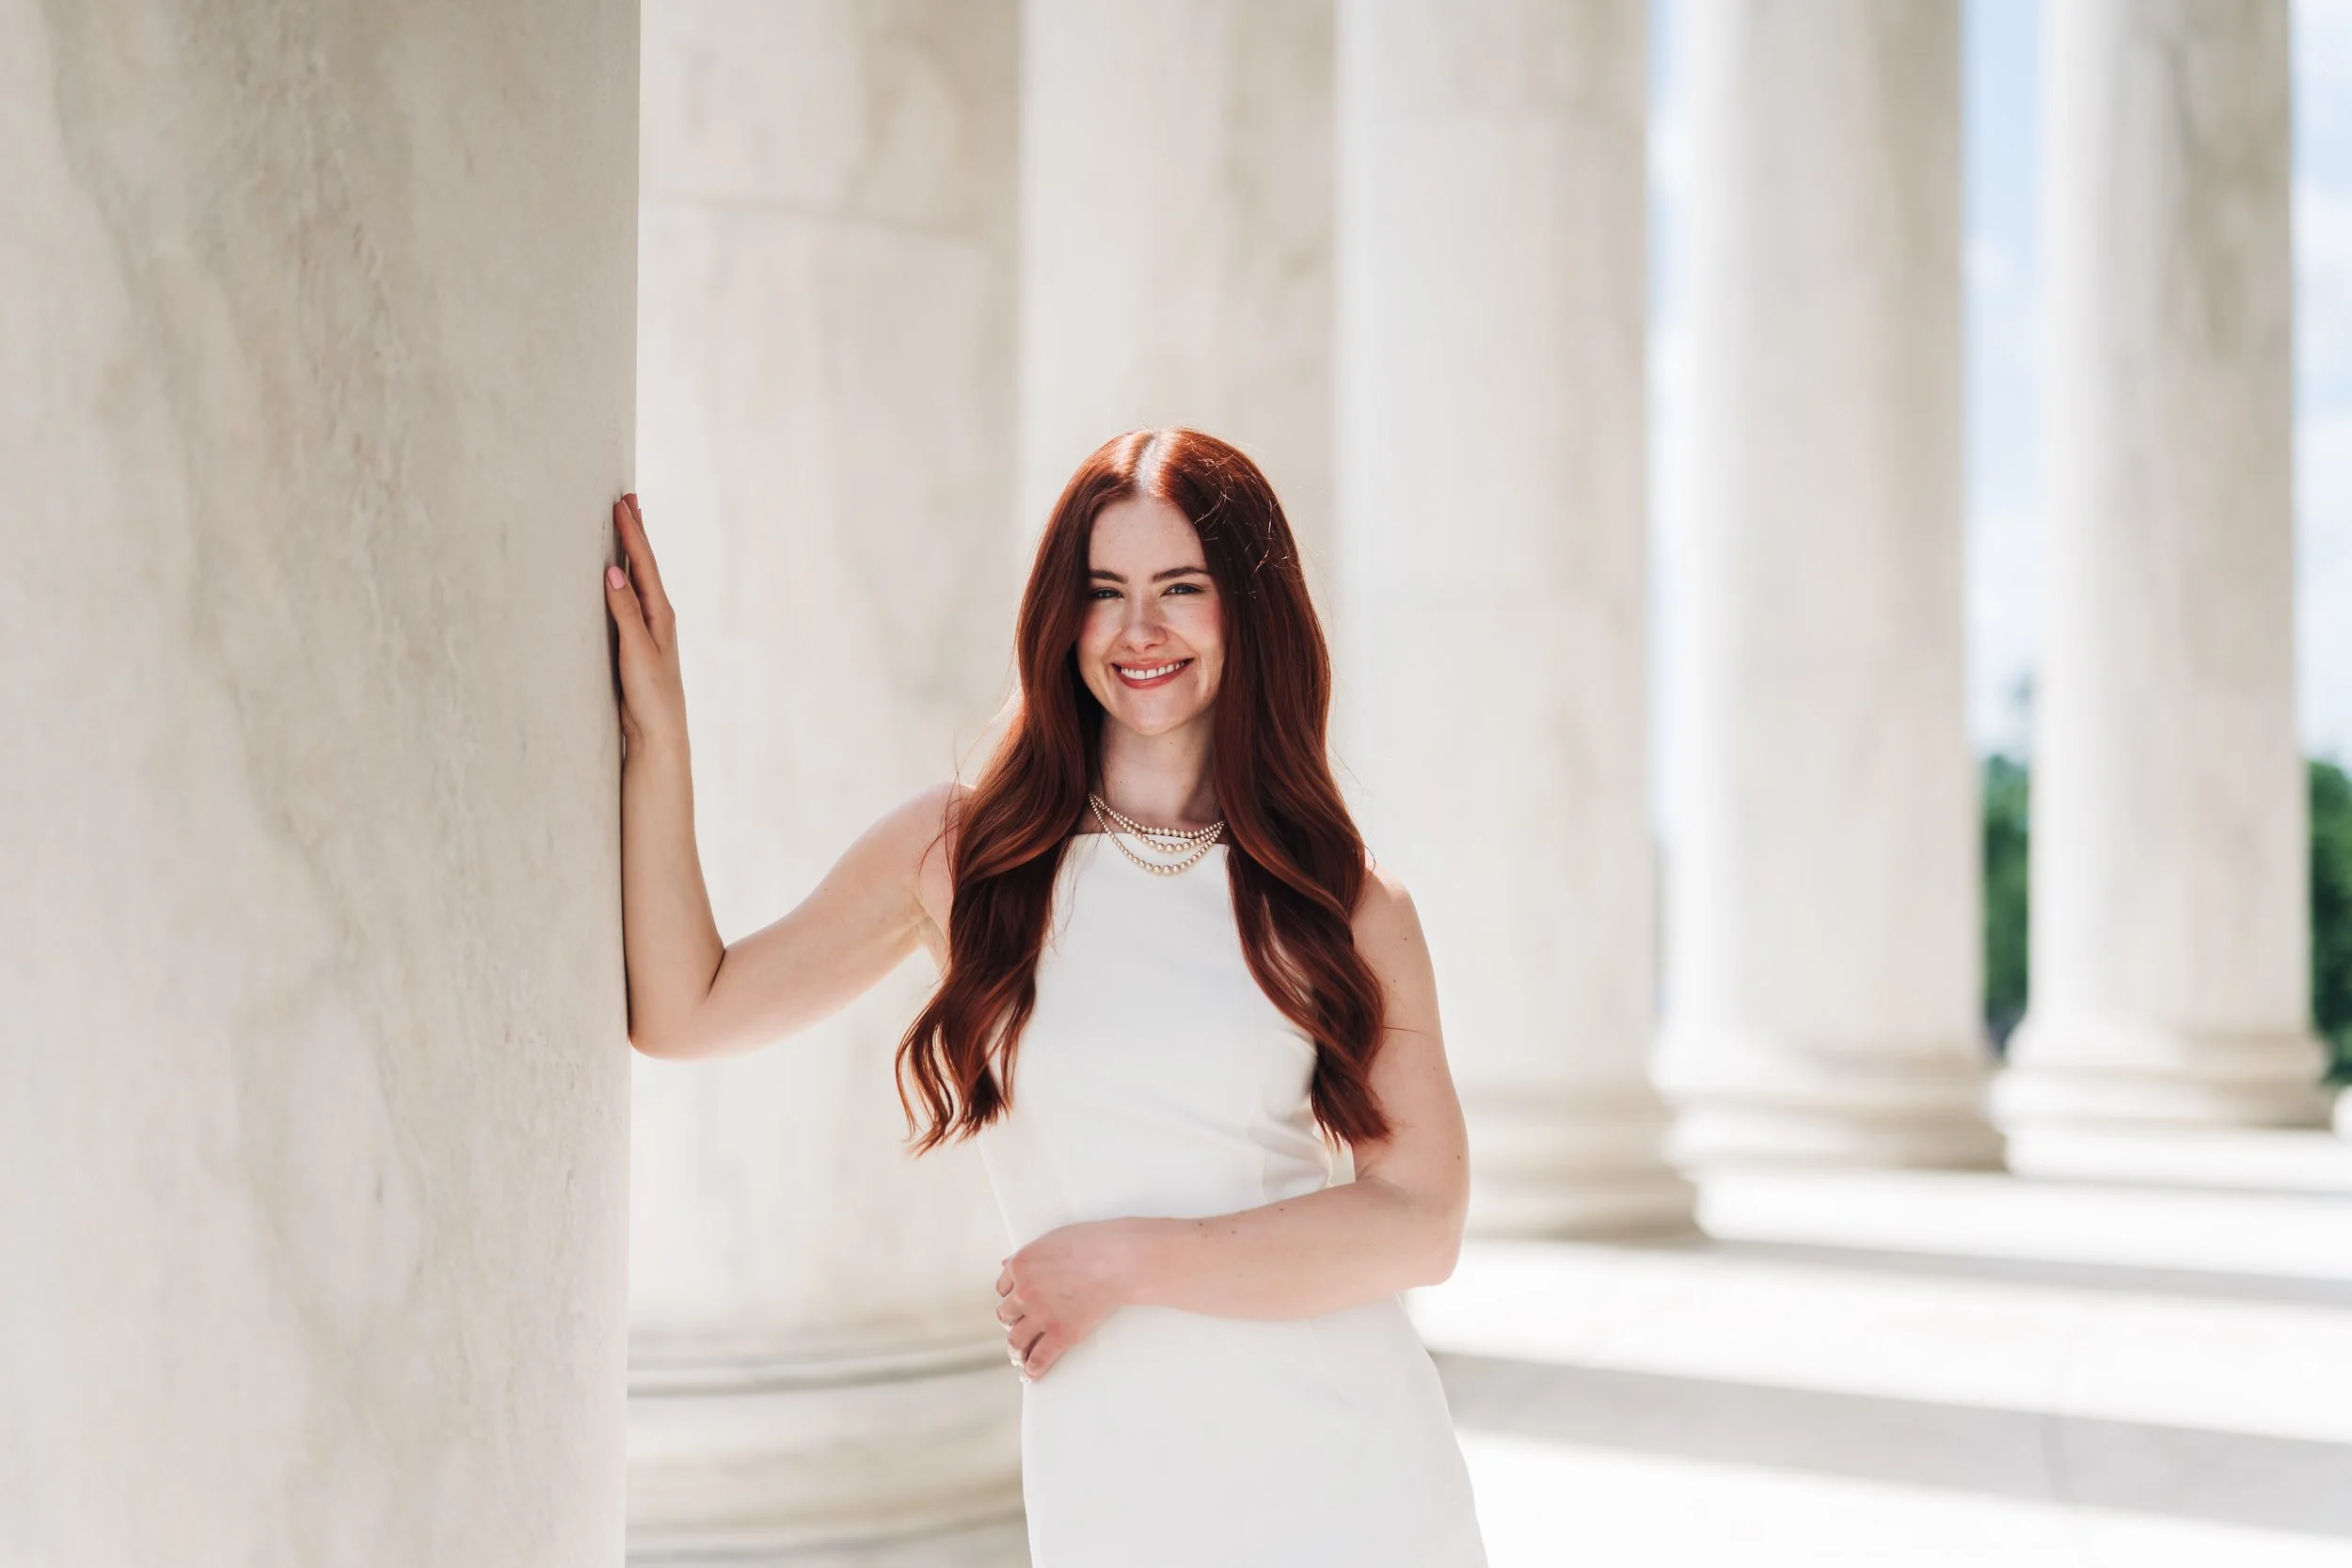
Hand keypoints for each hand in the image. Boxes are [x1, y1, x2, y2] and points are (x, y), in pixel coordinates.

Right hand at [604, 493, 687, 756]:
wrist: (658, 731)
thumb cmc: (651, 695)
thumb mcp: (637, 652)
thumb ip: (626, 612)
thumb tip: (613, 572)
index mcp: (660, 614)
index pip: (643, 565)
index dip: (632, 533)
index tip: (621, 503)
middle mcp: (656, 616)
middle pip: (644, 565)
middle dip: (635, 531)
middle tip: (628, 498)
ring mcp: (647, 628)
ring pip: (637, 579)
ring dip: (631, 550)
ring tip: (626, 523)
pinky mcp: (635, 641)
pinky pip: (629, 597)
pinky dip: (623, 576)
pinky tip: (617, 574)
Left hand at [995, 1219, 1149, 1380]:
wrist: (1118, 1260)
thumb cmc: (1092, 1244)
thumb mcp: (1051, 1240)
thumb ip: (1027, 1254)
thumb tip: (1007, 1264)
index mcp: (1021, 1266)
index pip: (1003, 1287)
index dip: (1009, 1297)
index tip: (1013, 1304)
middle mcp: (1025, 1292)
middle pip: (1006, 1314)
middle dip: (1011, 1322)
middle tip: (1016, 1328)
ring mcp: (1042, 1315)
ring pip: (1016, 1340)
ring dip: (1015, 1350)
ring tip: (1018, 1356)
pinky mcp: (1061, 1334)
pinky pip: (1039, 1358)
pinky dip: (1032, 1370)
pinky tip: (1030, 1375)